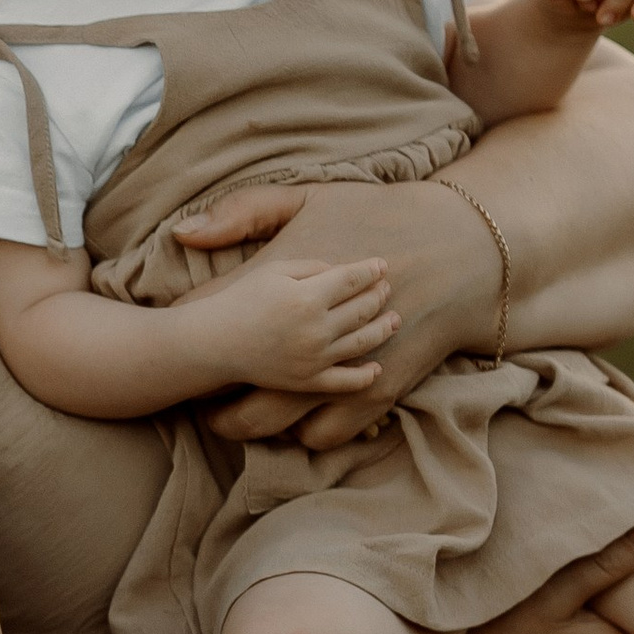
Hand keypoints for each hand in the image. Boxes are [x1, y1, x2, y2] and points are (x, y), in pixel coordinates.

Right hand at [182, 252, 398, 397]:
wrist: (215, 342)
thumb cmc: (242, 299)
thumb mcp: (275, 270)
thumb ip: (313, 267)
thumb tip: (345, 274)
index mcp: (308, 297)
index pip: (354, 279)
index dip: (372, 270)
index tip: (382, 265)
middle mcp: (316, 329)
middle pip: (363, 309)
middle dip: (379, 295)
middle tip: (387, 289)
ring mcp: (315, 358)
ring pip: (363, 342)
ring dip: (383, 329)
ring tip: (394, 320)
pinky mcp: (308, 381)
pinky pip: (347, 382)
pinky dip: (366, 376)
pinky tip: (376, 367)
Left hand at [187, 177, 499, 449]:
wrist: (459, 244)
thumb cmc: (378, 214)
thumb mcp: (309, 198)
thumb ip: (243, 212)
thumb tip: (182, 233)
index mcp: (284, 286)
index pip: (209, 322)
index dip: (184, 336)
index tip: (173, 342)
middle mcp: (309, 336)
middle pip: (235, 397)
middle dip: (207, 404)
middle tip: (196, 400)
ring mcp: (343, 369)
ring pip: (276, 424)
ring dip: (251, 424)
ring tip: (236, 414)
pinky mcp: (376, 390)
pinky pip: (324, 435)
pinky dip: (306, 432)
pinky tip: (296, 415)